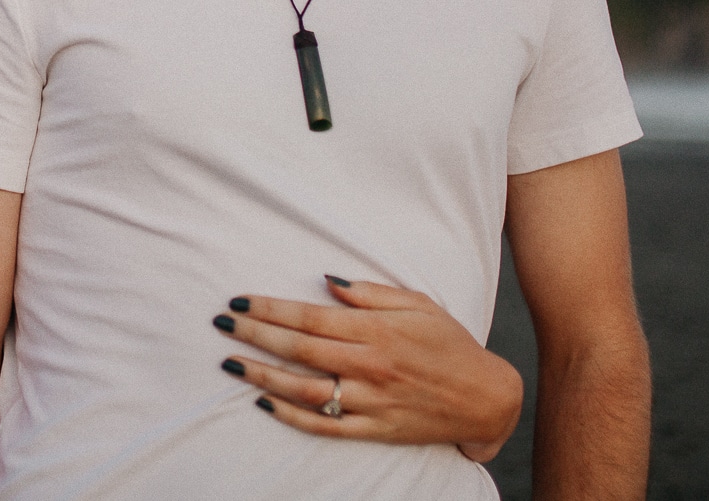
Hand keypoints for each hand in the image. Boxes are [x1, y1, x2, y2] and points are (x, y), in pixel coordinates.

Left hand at [212, 276, 523, 462]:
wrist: (487, 399)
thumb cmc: (451, 343)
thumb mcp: (418, 304)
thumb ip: (370, 293)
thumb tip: (328, 279)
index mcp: (377, 330)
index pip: (310, 317)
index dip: (270, 309)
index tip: (239, 302)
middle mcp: (369, 365)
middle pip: (300, 349)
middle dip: (256, 335)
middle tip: (221, 325)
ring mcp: (371, 401)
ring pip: (305, 390)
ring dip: (264, 376)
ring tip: (232, 363)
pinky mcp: (374, 429)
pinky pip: (325, 426)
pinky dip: (291, 417)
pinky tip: (264, 404)